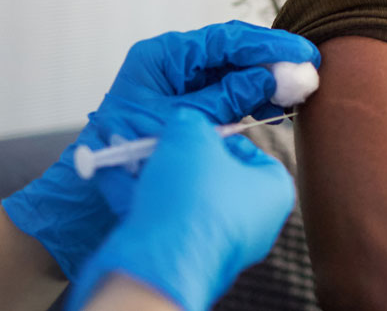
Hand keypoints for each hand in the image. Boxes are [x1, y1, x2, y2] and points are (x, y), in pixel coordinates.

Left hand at [2, 22, 317, 279]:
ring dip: (266, 81)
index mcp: (162, 56)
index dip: (268, 44)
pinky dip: (252, 99)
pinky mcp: (191, 106)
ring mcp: (181, 85)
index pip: (225, 39)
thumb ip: (228, 98)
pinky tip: (274, 109)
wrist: (93, 198)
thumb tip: (275, 77)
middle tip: (309, 71)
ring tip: (296, 94)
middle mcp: (172, 64)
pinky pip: (228, 93)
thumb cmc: (125, 157)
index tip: (302, 52)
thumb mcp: (183, 122)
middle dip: (272, 61)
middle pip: (233, 52)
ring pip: (234, 72)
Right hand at [68, 108, 295, 310]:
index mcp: (273, 192)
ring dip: (154, 174)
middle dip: (178, 156)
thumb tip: (185, 122)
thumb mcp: (192, 136)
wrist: (158, 265)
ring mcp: (219, 245)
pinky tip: (113, 177)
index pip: (251, 152)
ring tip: (128, 153)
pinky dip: (139, 198)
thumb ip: (192, 121)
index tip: (192, 131)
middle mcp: (252, 223)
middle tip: (157, 141)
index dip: (217, 136)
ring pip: (183, 199)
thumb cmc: (191, 200)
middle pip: (212, 176)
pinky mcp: (183, 259)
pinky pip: (162, 221)